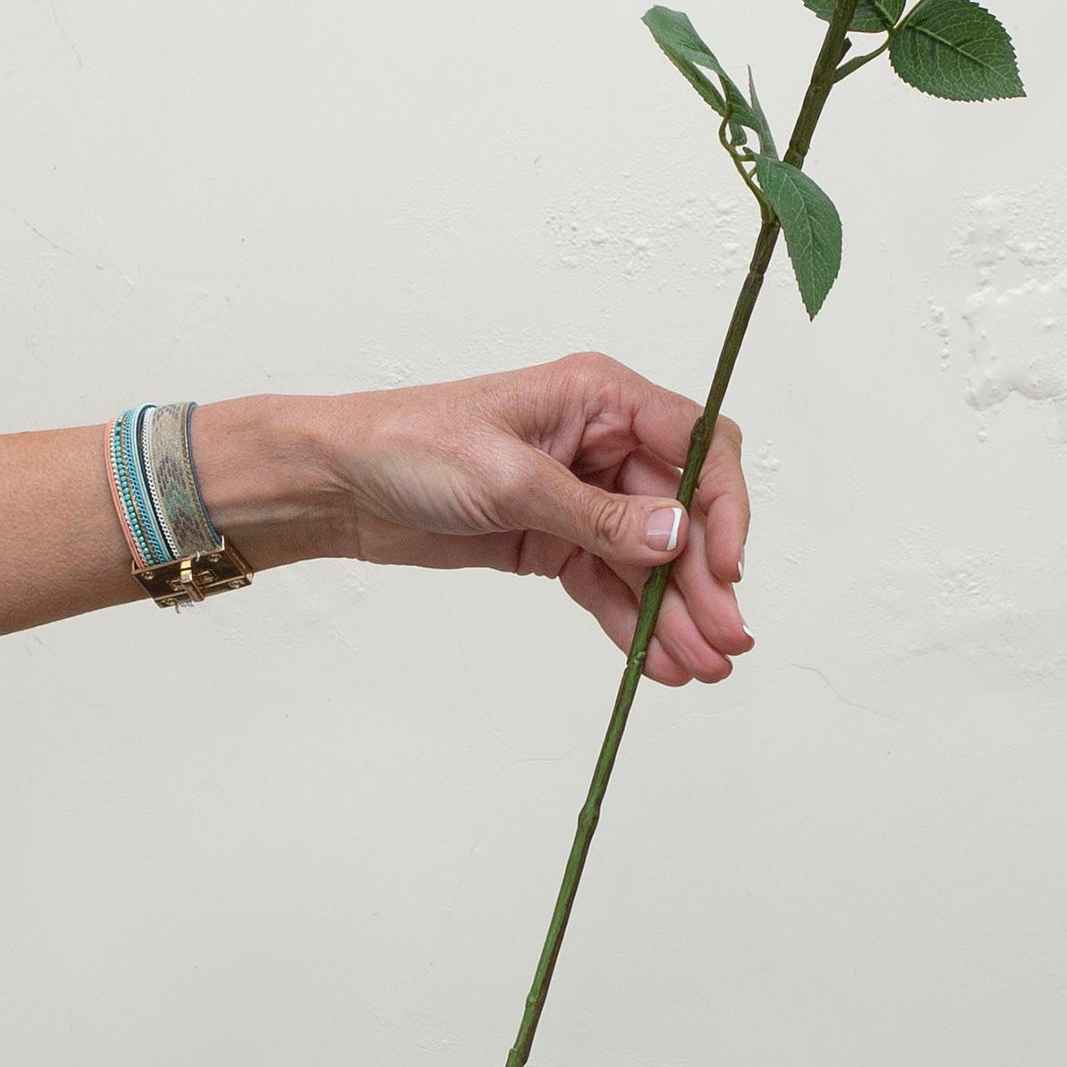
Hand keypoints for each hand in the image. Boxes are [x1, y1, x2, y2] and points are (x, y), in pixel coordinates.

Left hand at [191, 356, 751, 684]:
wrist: (339, 485)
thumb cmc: (411, 446)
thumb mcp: (509, 478)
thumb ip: (599, 514)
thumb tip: (677, 536)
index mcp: (600, 398)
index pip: (697, 444)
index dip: (723, 506)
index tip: (727, 568)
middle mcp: (602, 443)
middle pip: (681, 514)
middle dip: (705, 580)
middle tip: (726, 643)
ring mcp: (582, 496)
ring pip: (650, 559)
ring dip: (676, 613)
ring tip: (699, 669)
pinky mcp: (555, 541)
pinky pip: (610, 584)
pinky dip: (633, 622)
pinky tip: (657, 662)